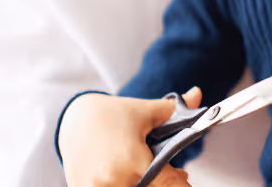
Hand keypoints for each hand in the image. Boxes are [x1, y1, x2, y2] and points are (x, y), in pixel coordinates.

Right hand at [58, 87, 202, 186]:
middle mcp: (113, 177)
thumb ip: (176, 110)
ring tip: (145, 172)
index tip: (184, 180)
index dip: (180, 185)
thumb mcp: (145, 111)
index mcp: (132, 157)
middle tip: (172, 175)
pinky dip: (121, 184)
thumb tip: (198, 94)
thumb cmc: (112, 114)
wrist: (74, 120)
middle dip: (162, 184)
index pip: (168, 183)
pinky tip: (127, 177)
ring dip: (141, 184)